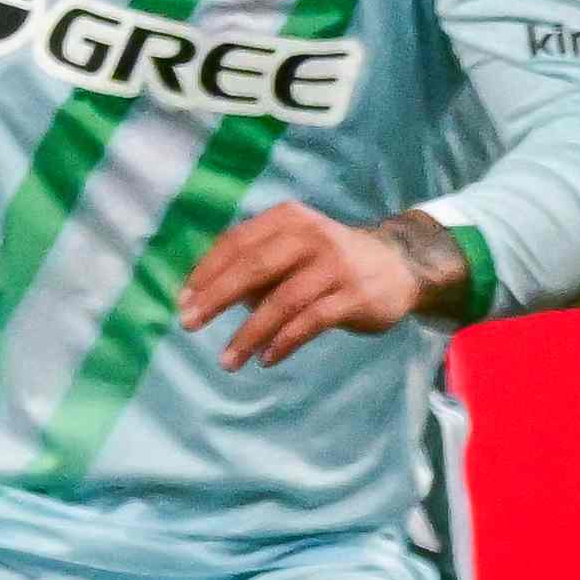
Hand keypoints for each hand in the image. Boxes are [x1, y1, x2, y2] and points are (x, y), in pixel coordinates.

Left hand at [177, 206, 448, 367]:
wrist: (397, 265)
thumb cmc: (327, 260)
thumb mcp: (292, 248)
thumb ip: (255, 266)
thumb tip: (210, 298)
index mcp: (287, 219)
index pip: (236, 242)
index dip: (206, 272)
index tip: (182, 300)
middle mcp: (310, 236)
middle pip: (253, 267)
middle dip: (216, 298)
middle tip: (189, 324)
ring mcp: (334, 266)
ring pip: (282, 301)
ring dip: (249, 333)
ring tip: (227, 360)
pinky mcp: (354, 296)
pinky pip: (311, 322)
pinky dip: (284, 342)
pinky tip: (266, 359)